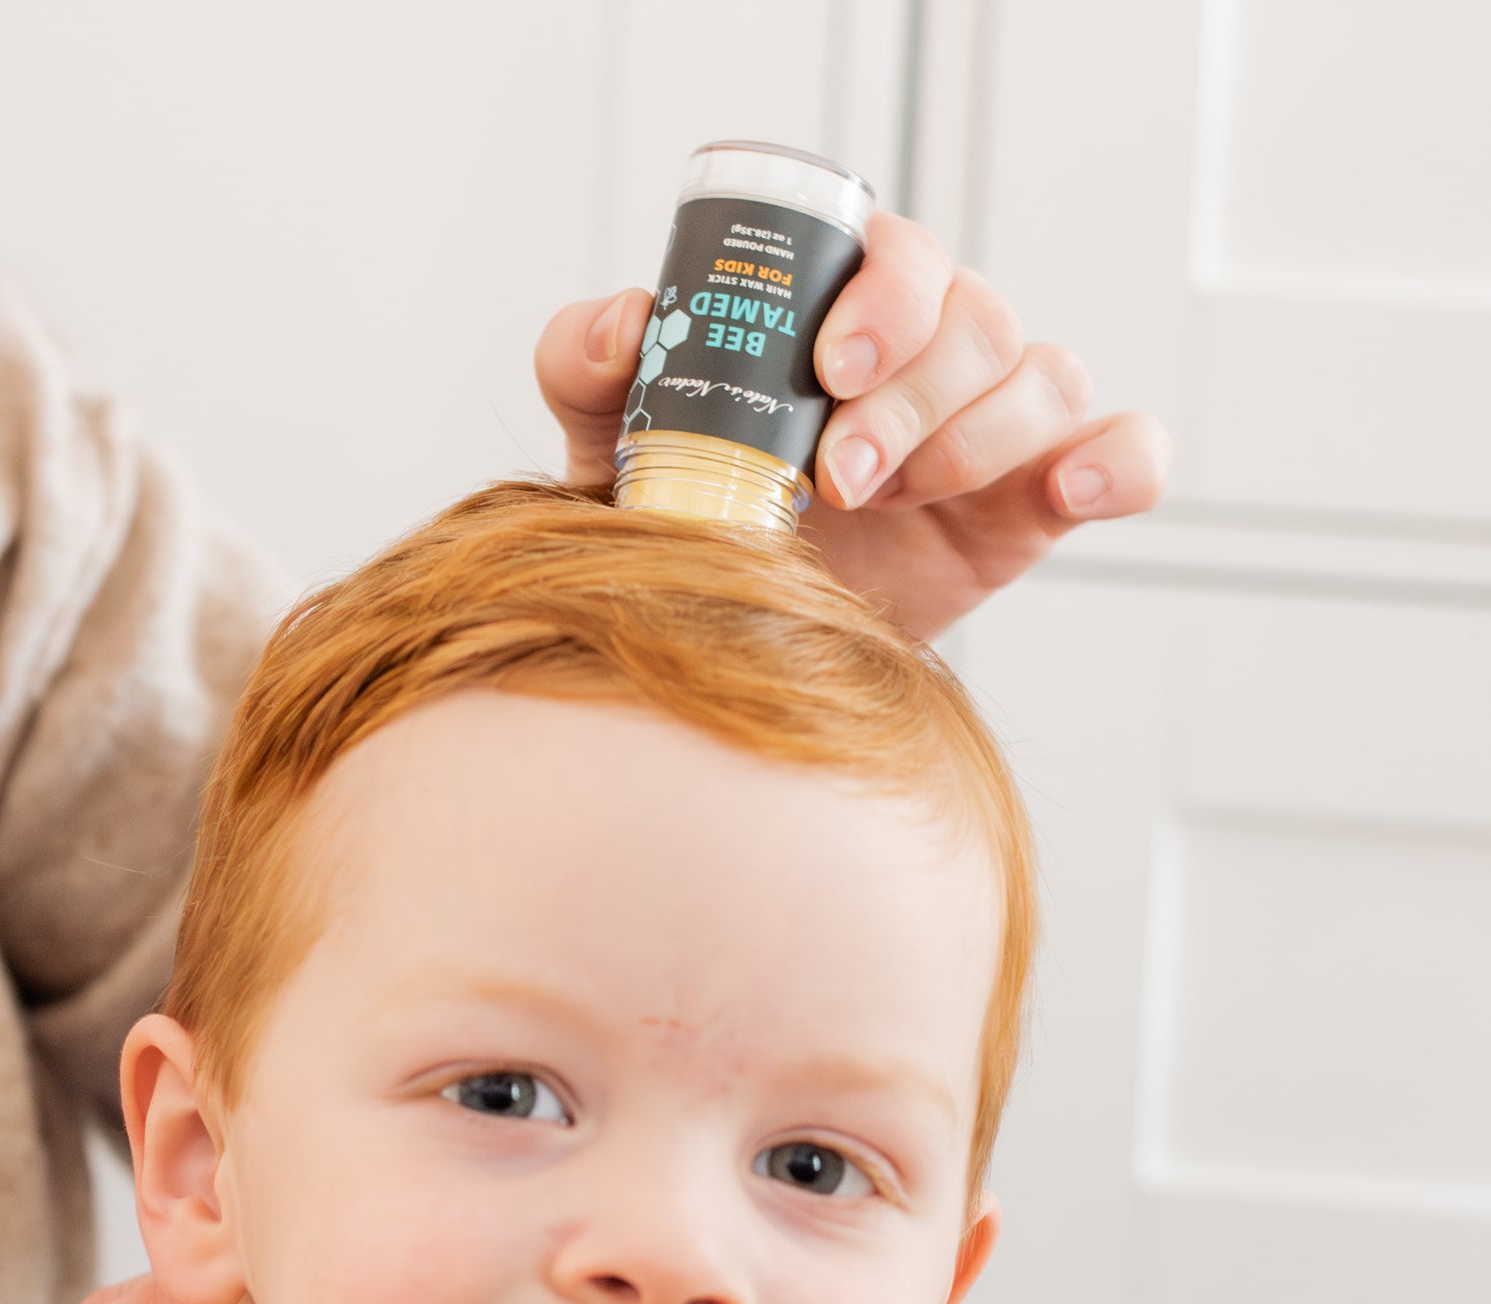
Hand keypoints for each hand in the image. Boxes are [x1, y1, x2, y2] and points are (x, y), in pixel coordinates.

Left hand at [535, 209, 1169, 639]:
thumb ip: (588, 367)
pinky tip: (1067, 490)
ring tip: (900, 502)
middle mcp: (929, 358)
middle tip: (842, 475)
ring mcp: (990, 430)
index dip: (883, 297)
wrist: (735, 640)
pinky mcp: (1031, 503)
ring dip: (978, 438)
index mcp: (843, 315)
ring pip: (1045, 376)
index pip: (899, 255)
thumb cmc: (687, 519)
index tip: (832, 368)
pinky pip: (1124, 451)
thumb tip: (623, 326)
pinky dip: (1117, 459)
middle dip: (914, 395)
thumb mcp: (616, 442)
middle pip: (977, 319)